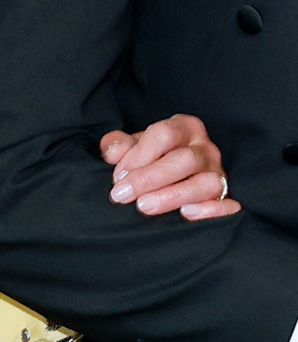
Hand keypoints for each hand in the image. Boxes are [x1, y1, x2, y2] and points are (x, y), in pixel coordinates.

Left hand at [101, 114, 240, 220]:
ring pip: (206, 183)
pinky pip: (227, 204)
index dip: (138, 155)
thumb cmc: (149, 158)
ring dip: (173, 196)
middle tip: (122, 195)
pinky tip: (186, 214)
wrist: (168, 174)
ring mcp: (218, 174)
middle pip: (185, 160)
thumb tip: (114, 153)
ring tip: (144, 206)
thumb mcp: (131, 146)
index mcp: (185, 128)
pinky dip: (211, 210)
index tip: (117, 176)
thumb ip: (118, 145)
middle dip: (150, 178)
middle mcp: (206, 149)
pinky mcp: (225, 198)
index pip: (165, 134)